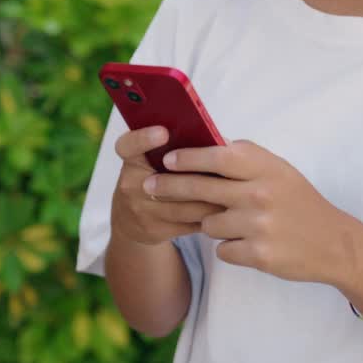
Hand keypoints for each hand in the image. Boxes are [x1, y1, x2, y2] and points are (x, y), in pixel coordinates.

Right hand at [110, 126, 224, 245]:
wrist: (132, 218)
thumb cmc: (156, 174)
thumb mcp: (157, 157)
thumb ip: (181, 146)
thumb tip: (221, 141)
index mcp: (131, 159)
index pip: (127, 145)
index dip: (143, 138)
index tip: (164, 132)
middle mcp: (130, 184)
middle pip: (166, 180)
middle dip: (196, 176)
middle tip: (223, 169)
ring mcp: (141, 210)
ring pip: (184, 206)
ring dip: (211, 200)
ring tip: (235, 192)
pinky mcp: (154, 230)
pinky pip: (189, 223)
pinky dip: (210, 217)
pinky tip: (227, 210)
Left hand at [143, 140, 358, 285]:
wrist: (333, 242)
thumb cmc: (300, 201)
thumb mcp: (279, 170)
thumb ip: (246, 159)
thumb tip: (204, 145)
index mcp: (266, 168)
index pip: (217, 156)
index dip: (188, 157)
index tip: (166, 159)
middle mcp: (261, 194)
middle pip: (201, 189)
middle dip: (169, 188)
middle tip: (149, 188)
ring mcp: (259, 226)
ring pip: (208, 224)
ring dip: (213, 225)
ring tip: (235, 223)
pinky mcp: (258, 255)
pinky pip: (222, 250)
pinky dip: (230, 248)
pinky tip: (249, 242)